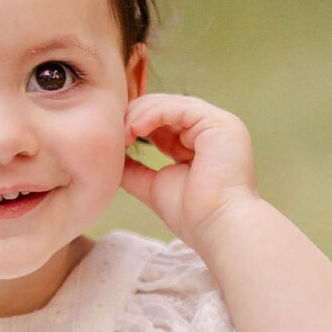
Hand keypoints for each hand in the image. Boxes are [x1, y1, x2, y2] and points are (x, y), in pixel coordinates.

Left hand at [122, 92, 257, 251]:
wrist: (218, 227)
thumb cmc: (193, 215)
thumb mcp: (154, 186)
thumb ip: (135, 169)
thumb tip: (111, 158)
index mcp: (199, 142)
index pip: (163, 121)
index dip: (135, 124)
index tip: (113, 139)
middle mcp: (211, 129)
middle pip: (166, 108)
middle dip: (135, 116)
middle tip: (113, 133)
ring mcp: (218, 124)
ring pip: (171, 104)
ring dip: (141, 115)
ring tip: (122, 133)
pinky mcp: (220, 123)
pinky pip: (179, 108)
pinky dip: (153, 114)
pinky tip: (135, 128)